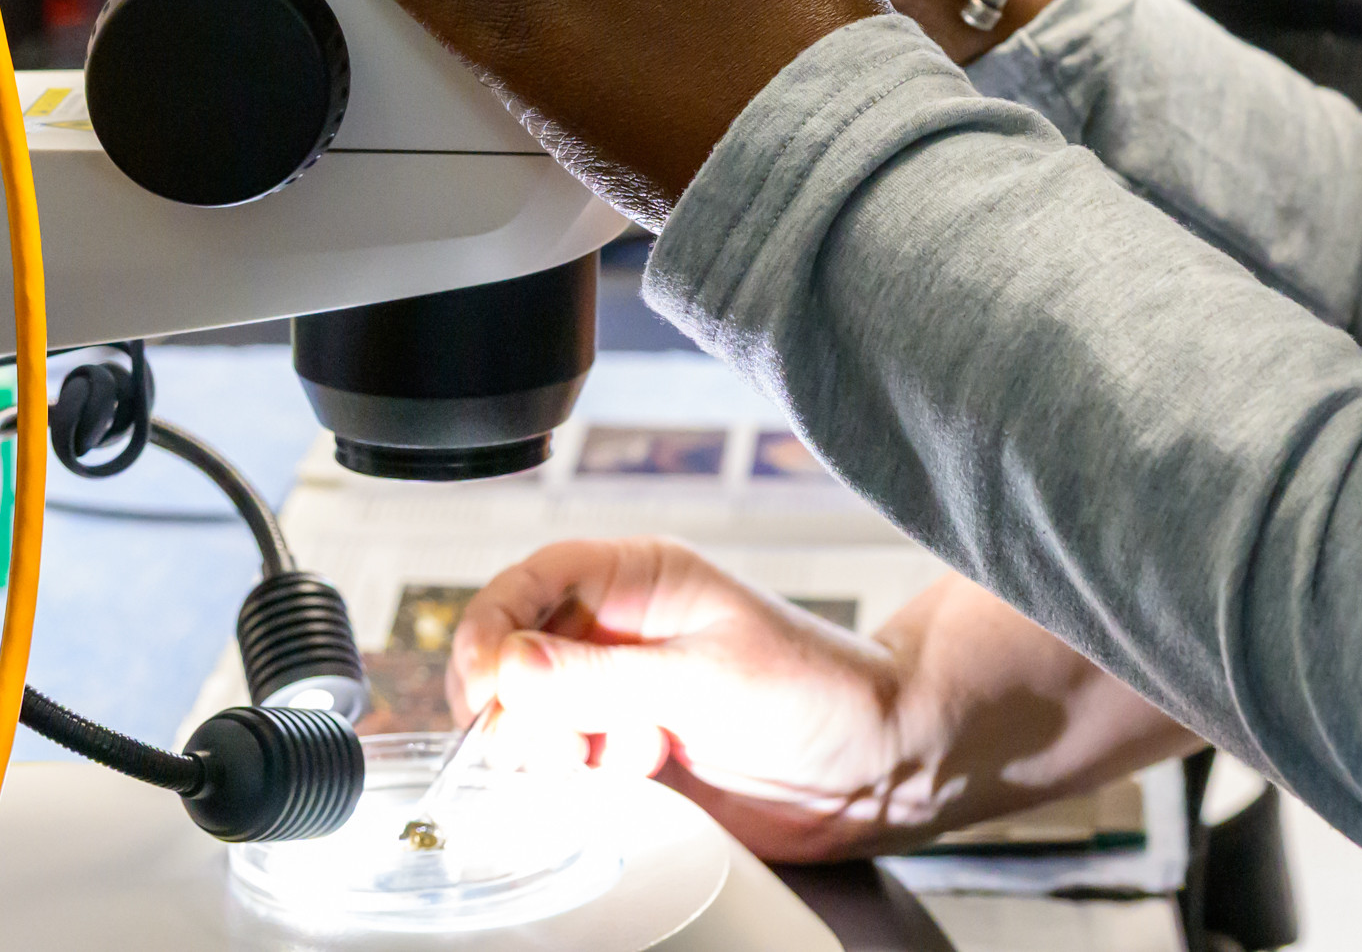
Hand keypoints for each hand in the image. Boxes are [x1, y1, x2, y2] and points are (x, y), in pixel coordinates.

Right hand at [451, 544, 1204, 862]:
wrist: (878, 767)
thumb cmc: (819, 693)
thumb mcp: (707, 677)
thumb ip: (603, 677)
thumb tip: (509, 666)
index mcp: (639, 579)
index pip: (529, 582)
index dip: (492, 628)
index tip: (484, 685)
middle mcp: (619, 632)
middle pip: (512, 656)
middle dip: (522, 705)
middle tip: (568, 741)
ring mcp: (621, 695)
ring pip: (529, 721)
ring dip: (558, 748)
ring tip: (634, 754)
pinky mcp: (629, 755)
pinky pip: (565, 769)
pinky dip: (584, 781)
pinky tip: (645, 775)